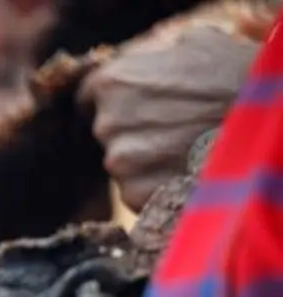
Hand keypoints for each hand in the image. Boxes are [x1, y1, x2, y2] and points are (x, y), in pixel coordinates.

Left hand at [78, 25, 256, 211]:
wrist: (262, 128)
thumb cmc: (235, 82)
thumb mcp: (199, 47)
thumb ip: (158, 58)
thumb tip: (153, 62)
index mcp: (112, 81)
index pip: (88, 96)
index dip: (110, 101)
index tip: (127, 107)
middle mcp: (107, 123)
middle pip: (107, 131)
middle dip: (132, 129)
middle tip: (170, 129)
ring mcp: (119, 162)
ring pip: (123, 163)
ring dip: (145, 159)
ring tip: (182, 151)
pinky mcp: (134, 195)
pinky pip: (137, 190)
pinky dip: (156, 185)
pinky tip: (183, 172)